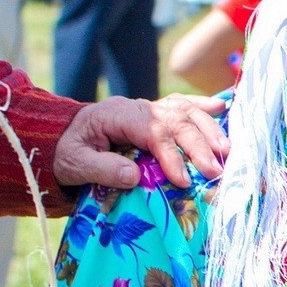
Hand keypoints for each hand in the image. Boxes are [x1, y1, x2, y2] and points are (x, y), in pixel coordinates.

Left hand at [53, 94, 228, 190]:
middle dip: (197, 145)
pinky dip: (203, 107)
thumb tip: (135, 176)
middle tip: (214, 170)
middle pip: (175, 120)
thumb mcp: (74, 164)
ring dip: (208, 130)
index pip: (151, 132)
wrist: (61, 139)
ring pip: (185, 111)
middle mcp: (137, 106)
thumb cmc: (68, 153)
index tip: (182, 180)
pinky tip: (223, 109)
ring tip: (225, 151)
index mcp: (116, 115)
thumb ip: (102, 168)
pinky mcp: (156, 113)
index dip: (170, 155)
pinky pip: (183, 105)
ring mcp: (148, 107)